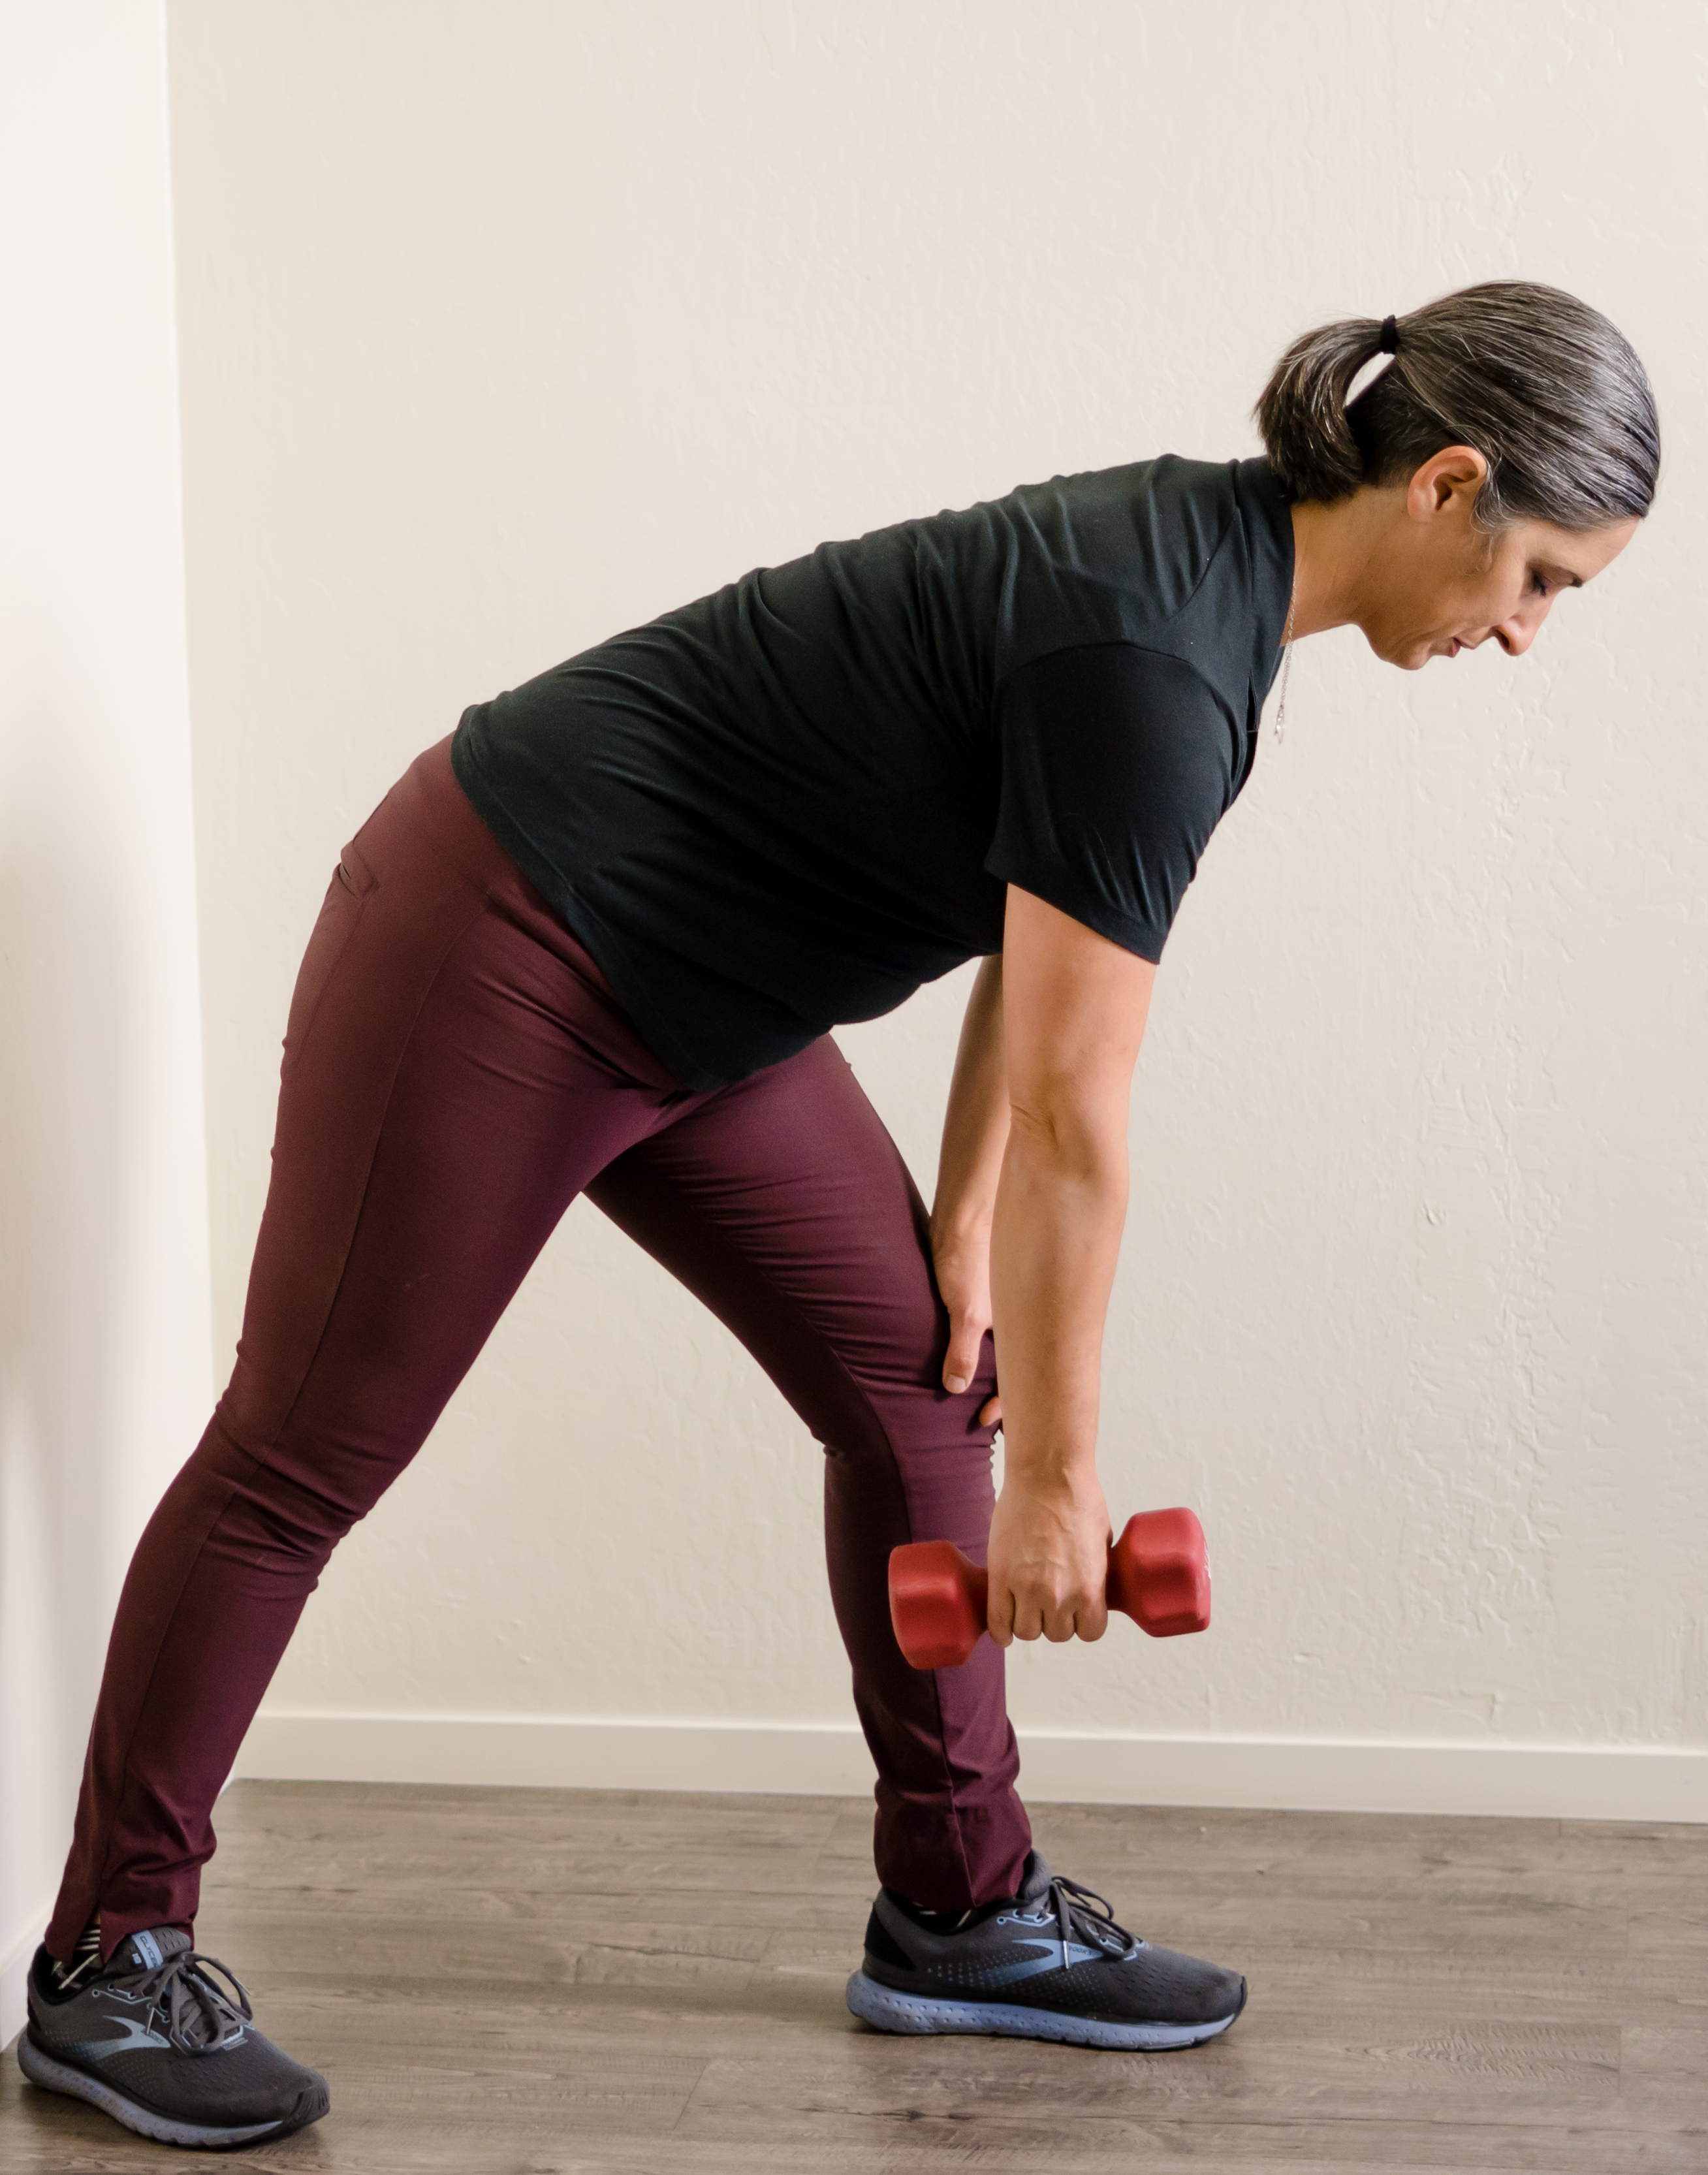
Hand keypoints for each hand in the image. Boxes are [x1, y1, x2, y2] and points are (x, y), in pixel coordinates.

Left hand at [931, 1222, 1001, 1426]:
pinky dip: (974, 1349)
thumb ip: (962, 1350)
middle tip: (982, 1417)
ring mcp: (998, 1310)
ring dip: (987, 1372)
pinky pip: (985, 1332)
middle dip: (999, 1393)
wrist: (963, 1214)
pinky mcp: (982, 1296)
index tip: (985, 1421)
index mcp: (1016, 1332)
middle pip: (1013, 1369)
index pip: (1018, 1381)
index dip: (1004, 1405)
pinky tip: (959, 1354)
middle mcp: (1013, 1324)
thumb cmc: (967, 1257)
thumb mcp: (964, 1310)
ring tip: (968, 1393)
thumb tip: (955, 1388)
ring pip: (1000, 1351)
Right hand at [986, 1472, 1110, 1645]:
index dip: (1082, 1622)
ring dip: (1027, 1621)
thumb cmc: (1078, 1498)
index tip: (1075, 1611)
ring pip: (1026, 1631)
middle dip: (1054, 1619)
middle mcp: (1059, 1597)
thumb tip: (1091, 1583)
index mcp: (1089, 1590)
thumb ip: (1094, 1571)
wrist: (1047, 1475)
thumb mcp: (1102, 1541)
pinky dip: (1001, 1630)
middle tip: (1048, 1599)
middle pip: (1056, 1634)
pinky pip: (998, 1622)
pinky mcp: (1000, 1577)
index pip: (1089, 1632)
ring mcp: (1027, 1589)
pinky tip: (1004, 1627)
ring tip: (1025, 1604)